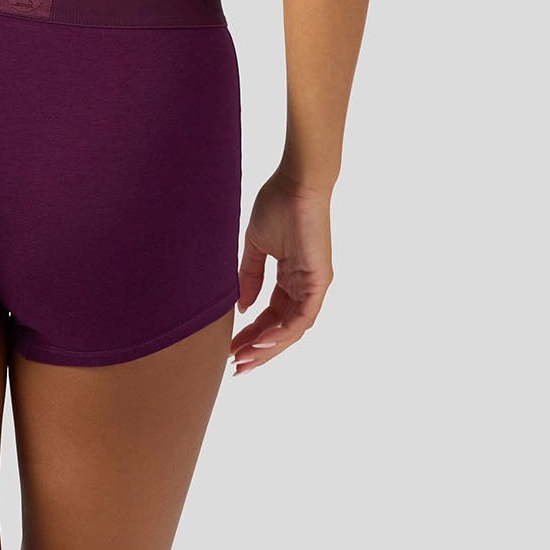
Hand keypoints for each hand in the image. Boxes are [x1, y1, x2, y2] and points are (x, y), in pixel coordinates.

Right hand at [229, 169, 333, 374]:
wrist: (296, 182)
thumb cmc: (277, 204)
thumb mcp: (257, 246)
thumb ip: (250, 276)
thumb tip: (243, 308)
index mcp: (290, 278)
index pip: (271, 316)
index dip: (251, 334)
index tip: (230, 348)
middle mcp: (304, 287)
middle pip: (281, 329)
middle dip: (258, 350)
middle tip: (235, 366)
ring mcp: (314, 286)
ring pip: (292, 330)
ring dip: (267, 348)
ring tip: (244, 359)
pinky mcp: (319, 281)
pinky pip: (302, 318)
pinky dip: (282, 333)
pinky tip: (261, 341)